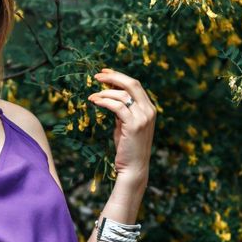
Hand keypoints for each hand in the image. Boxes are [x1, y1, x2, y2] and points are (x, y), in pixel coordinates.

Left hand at [88, 68, 156, 182]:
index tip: (105, 73)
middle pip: (132, 84)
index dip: (119, 76)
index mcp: (149, 108)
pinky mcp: (134, 125)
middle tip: (97, 76)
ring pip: (122, 95)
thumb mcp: (125, 125)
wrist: (134, 167)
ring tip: (92, 96)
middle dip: (113, 77)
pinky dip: (104, 101)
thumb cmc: (128, 147)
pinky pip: (117, 106)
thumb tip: (109, 96)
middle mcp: (149, 110)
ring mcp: (143, 118)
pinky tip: (95, 101)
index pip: (135, 85)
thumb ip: (122, 111)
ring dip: (104, 92)